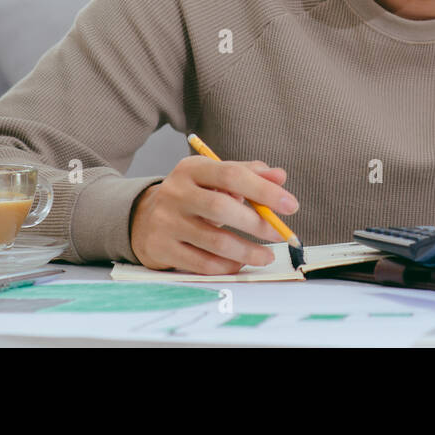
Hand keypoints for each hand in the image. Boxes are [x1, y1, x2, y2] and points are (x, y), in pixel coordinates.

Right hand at [129, 155, 298, 273]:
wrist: (144, 218)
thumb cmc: (193, 196)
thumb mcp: (215, 177)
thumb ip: (249, 174)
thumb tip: (280, 176)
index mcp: (191, 169)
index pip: (231, 174)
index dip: (264, 190)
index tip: (290, 205)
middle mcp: (175, 192)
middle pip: (221, 207)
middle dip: (257, 223)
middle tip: (279, 233)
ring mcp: (166, 222)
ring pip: (214, 241)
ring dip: (247, 251)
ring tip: (266, 255)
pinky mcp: (161, 249)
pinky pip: (202, 263)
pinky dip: (228, 265)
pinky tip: (241, 262)